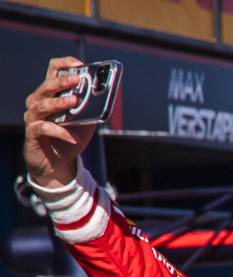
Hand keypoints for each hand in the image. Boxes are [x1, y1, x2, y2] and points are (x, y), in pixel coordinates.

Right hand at [24, 57, 94, 187]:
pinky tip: (73, 137)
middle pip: (46, 86)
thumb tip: (107, 98)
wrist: (56, 164)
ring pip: (42, 104)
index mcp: (52, 94)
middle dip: (62, 81)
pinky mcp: (33, 134)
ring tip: (74, 102)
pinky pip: (44, 128)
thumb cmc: (69, 138)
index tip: (79, 64)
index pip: (53, 70)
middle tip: (77, 80)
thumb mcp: (85, 123)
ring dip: (59, 103)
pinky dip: (60, 132)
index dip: (64, 64)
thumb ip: (92, 110)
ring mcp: (34, 118)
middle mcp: (39, 102)